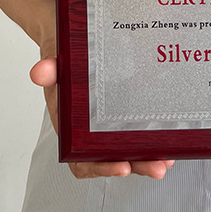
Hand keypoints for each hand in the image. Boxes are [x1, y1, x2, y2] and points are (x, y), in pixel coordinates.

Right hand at [30, 57, 174, 180]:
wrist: (69, 43)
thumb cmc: (61, 60)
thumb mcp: (54, 61)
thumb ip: (49, 69)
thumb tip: (40, 72)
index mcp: (70, 127)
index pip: (82, 159)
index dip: (100, 168)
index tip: (122, 167)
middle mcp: (89, 131)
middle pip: (112, 158)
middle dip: (136, 165)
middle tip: (158, 167)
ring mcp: (106, 124)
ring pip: (127, 149)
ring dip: (147, 157)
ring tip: (167, 160)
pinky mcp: (122, 112)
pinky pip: (136, 131)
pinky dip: (151, 139)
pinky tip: (169, 140)